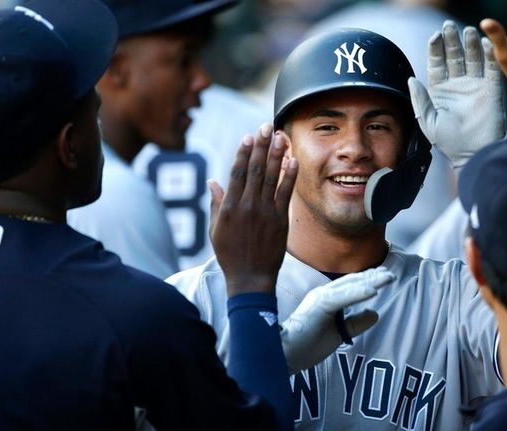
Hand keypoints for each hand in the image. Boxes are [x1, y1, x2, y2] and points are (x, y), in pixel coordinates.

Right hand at [211, 123, 298, 296]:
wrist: (250, 278)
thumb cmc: (231, 255)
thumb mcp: (216, 229)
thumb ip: (216, 203)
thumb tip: (212, 181)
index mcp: (229, 207)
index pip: (237, 172)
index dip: (244, 152)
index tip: (249, 136)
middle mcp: (247, 206)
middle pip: (255, 169)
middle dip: (261, 145)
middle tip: (266, 126)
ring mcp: (265, 212)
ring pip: (271, 177)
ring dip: (276, 154)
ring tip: (280, 136)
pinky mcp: (280, 219)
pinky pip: (285, 193)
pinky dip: (290, 175)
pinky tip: (293, 160)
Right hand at [280, 267, 394, 374]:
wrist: (285, 354)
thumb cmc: (307, 345)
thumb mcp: (339, 333)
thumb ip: (355, 323)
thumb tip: (375, 313)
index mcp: (326, 298)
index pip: (351, 285)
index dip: (369, 280)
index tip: (386, 277)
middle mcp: (323, 293)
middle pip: (353, 281)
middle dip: (374, 276)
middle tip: (392, 274)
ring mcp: (321, 297)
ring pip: (351, 286)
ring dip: (371, 281)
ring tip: (388, 278)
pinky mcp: (319, 305)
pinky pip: (342, 297)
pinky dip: (358, 293)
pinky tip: (373, 291)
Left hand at [409, 20, 506, 169]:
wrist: (473, 154)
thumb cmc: (449, 142)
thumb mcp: (428, 121)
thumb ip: (419, 100)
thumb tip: (411, 79)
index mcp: (440, 90)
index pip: (437, 63)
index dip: (436, 49)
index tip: (435, 36)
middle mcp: (457, 84)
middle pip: (454, 56)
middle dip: (452, 41)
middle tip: (450, 26)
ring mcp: (475, 85)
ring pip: (472, 58)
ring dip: (471, 44)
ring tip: (468, 30)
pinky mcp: (492, 90)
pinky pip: (491, 69)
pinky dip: (490, 56)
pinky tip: (486, 44)